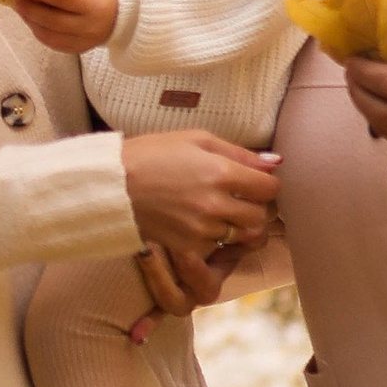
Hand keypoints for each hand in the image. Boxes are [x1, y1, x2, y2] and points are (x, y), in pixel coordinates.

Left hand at [12, 0, 120, 55]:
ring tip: (20, 9)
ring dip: (31, 22)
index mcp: (95, 5)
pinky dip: (39, 32)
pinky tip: (31, 21)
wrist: (124, 14)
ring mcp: (84, 41)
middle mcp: (90, 26)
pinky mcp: (79, 50)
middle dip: (30, 9)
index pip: (63, 0)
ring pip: (50, 35)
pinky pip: (53, 44)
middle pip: (53, 20)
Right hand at [120, 131, 281, 311]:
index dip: (267, 184)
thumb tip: (275, 162)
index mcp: (221, 172)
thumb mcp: (196, 139)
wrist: (112, 185)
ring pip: (244, 236)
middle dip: (257, 208)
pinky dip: (217, 238)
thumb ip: (239, 152)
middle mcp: (215, 204)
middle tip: (243, 199)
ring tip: (226, 213)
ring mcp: (201, 229)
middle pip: (261, 217)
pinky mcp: (188, 246)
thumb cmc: (152, 154)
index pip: (269, 188)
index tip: (256, 182)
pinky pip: (218, 247)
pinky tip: (203, 224)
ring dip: (242, 226)